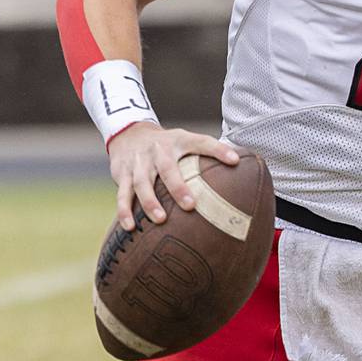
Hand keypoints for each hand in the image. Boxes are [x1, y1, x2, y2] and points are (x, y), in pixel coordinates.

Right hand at [106, 123, 239, 231]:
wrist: (129, 133)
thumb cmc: (168, 144)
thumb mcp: (187, 140)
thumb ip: (209, 151)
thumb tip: (240, 163)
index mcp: (179, 141)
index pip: (202, 142)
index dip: (219, 150)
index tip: (235, 160)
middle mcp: (158, 151)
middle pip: (167, 168)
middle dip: (177, 187)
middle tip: (191, 205)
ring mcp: (138, 163)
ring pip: (141, 183)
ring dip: (150, 202)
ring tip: (161, 219)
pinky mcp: (121, 174)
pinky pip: (122, 194)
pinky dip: (124, 211)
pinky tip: (131, 227)